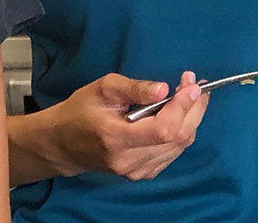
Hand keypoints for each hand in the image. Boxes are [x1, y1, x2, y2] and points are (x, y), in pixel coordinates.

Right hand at [50, 72, 207, 180]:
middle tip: (194, 85)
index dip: (182, 107)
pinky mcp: (142, 173)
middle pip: (177, 138)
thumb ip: (135, 88)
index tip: (192, 84)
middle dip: (193, 109)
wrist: (63, 143)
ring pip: (179, 146)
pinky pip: (173, 153)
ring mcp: (136, 171)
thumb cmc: (82, 110)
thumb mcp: (104, 88)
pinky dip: (182, 131)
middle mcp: (129, 160)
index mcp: (116, 138)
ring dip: (191, 118)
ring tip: (188, 95)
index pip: (162, 129)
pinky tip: (178, 114)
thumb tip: (164, 89)